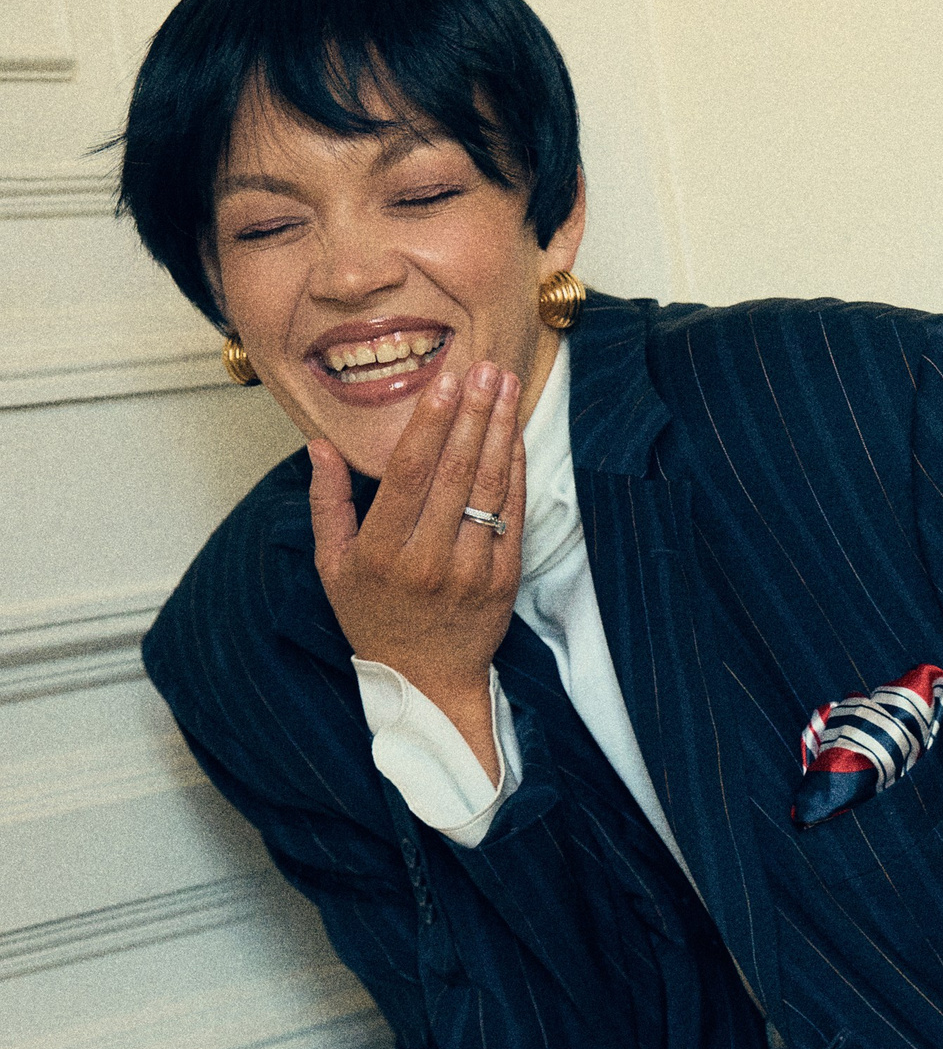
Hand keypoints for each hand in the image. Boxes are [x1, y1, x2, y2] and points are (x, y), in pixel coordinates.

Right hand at [309, 360, 524, 772]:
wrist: (426, 681)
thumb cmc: (374, 619)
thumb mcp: (331, 568)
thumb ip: (326, 505)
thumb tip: (320, 446)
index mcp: (381, 552)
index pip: (409, 474)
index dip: (431, 423)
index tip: (446, 380)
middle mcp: (428, 559)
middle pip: (455, 471)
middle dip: (473, 413)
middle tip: (487, 367)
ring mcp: (471, 570)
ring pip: (489, 487)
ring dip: (500, 430)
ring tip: (507, 385)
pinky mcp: (503, 578)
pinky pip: (512, 513)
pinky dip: (516, 470)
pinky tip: (514, 434)